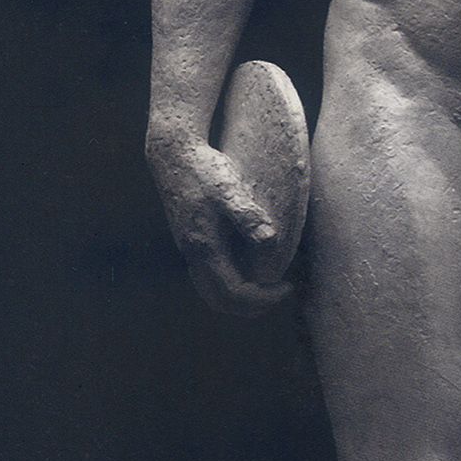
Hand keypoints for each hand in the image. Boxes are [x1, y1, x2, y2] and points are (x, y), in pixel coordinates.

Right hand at [147, 132, 289, 315]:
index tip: (287, 287)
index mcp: (205, 247)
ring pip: (210, 290)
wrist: (172, 153)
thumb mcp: (230, 188)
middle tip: (279, 294)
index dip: (264, 297)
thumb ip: (248, 215)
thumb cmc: (204, 168)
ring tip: (267, 286)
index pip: (235, 292)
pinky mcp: (188, 239)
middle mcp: (193, 254)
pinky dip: (228, 283)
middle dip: (251, 306)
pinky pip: (207, 276)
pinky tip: (248, 265)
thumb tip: (269, 240)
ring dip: (239, 297)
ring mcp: (188, 248)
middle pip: (220, 301)